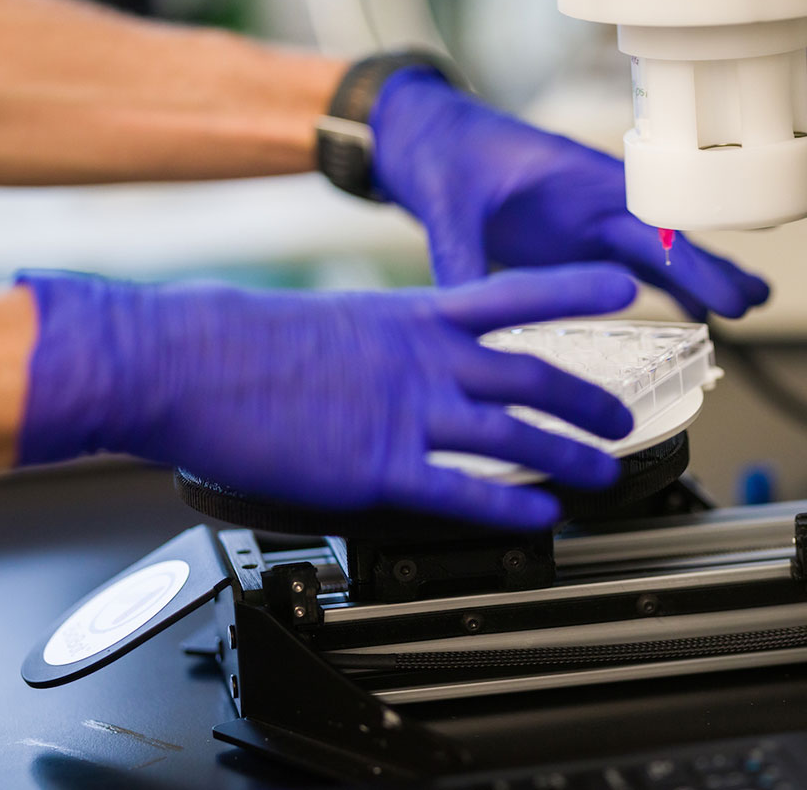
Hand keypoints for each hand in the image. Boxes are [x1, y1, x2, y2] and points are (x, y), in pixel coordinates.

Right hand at [15, 266, 638, 528]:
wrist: (186, 361)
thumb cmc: (237, 339)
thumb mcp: (328, 323)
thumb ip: (377, 345)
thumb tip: (390, 366)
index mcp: (408, 316)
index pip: (512, 295)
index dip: (573, 291)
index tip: (620, 288)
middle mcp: (422, 359)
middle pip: (530, 375)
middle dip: (585, 397)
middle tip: (620, 415)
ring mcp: (406, 411)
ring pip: (514, 435)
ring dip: (568, 455)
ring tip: (604, 472)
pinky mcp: (378, 466)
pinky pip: (463, 491)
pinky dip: (509, 507)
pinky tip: (539, 518)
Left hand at [369, 67, 770, 320]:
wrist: (424, 142)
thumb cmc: (443, 154)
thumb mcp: (449, 205)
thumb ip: (459, 257)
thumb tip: (464, 307)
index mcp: (581, 185)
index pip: (651, 225)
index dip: (691, 259)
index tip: (726, 287)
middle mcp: (597, 206)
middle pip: (669, 243)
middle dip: (714, 272)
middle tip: (758, 302)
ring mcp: (589, 228)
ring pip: (660, 259)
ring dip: (701, 282)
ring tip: (750, 308)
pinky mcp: (574, 245)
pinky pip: (629, 271)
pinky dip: (666, 290)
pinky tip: (697, 312)